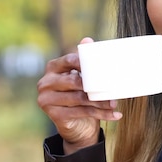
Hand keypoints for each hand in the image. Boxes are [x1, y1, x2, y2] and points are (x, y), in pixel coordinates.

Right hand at [37, 37, 121, 153]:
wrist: (75, 122)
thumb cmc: (80, 93)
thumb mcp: (82, 76)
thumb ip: (84, 59)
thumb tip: (88, 40)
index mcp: (53, 67)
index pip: (70, 60)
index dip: (85, 62)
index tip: (102, 65)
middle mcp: (46, 82)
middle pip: (74, 81)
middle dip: (95, 85)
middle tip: (112, 87)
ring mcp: (46, 99)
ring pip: (80, 99)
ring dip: (101, 102)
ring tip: (115, 102)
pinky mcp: (54, 115)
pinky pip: (82, 113)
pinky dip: (101, 114)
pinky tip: (115, 114)